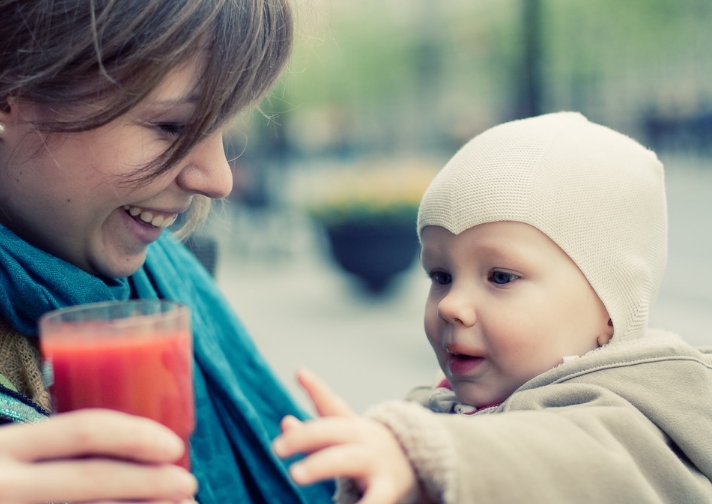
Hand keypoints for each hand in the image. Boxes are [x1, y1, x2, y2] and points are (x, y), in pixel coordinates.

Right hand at [0, 409, 196, 502]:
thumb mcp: (3, 451)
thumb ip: (42, 446)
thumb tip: (115, 440)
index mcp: (3, 449)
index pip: (84, 432)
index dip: (137, 435)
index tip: (175, 445)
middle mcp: (3, 485)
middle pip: (93, 480)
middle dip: (151, 483)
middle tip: (191, 483)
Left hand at [273, 368, 417, 503]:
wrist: (420, 467)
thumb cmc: (369, 452)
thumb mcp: (344, 440)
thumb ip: (313, 433)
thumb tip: (285, 422)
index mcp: (352, 426)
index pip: (331, 404)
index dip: (316, 388)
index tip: (299, 372)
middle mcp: (365, 439)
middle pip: (332, 431)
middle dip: (305, 436)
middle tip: (277, 448)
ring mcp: (377, 462)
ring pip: (347, 460)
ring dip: (321, 464)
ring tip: (296, 474)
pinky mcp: (389, 488)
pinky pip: (377, 497)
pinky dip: (366, 503)